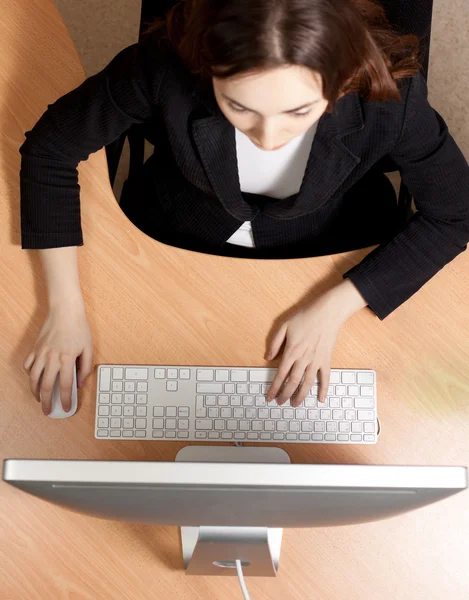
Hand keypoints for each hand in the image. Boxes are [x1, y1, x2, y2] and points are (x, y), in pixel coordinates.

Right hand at [23, 305, 92, 415]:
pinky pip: (28, 365)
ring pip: (33, 378)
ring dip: (35, 392)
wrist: (65, 311)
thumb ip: (85, 368)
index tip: (66, 408)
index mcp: (67, 359)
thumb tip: (79, 383)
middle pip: (45, 386)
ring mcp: (41, 353)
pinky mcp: (35, 348)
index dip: (65, 400)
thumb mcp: (89, 348)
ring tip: (39, 399)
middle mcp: (52, 358)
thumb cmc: (79, 329)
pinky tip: (34, 379)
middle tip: (48, 411)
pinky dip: (29, 375)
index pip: (65, 386)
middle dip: (47, 402)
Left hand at [266, 280, 366, 406]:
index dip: (274, 387)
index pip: (280, 374)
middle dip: (285, 394)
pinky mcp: (326, 360)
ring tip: (295, 404)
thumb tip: (267, 358)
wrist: (327, 312)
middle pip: (292, 382)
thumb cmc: (304, 316)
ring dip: (300, 395)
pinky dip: (324, 389)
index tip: (269, 397)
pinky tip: (321, 399)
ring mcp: (316, 361)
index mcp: (291, 351)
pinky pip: (325, 377)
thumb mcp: (284, 325)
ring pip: (307, 383)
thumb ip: (274, 343)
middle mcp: (303, 359)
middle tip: (280, 403)